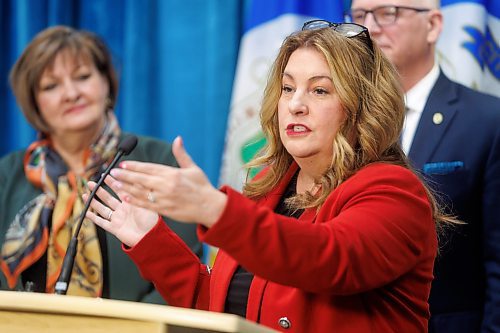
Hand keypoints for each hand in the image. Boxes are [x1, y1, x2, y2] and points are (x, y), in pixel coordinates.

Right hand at [83, 178, 158, 246]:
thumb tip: (136, 177)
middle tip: (90, 183)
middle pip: (108, 198)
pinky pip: (101, 222)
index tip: (105, 176)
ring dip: (93, 202)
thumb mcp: (146, 202)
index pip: (119, 190)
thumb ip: (139, 191)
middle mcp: (123, 210)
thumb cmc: (151, 221)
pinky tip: (86, 213)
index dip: (112, 183)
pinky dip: (93, 218)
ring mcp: (118, 219)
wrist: (150, 237)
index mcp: (131, 203)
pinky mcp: (114, 228)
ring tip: (85, 195)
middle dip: (98, 190)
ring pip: (102, 209)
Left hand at [108, 136, 226, 227]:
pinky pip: (146, 205)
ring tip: (115, 184)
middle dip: (125, 176)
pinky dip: (135, 201)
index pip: (149, 168)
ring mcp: (164, 198)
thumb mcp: (193, 168)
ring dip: (126, 188)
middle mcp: (166, 185)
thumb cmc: (202, 186)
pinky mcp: (164, 209)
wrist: (210, 207)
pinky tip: (125, 197)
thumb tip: (178, 138)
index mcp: (172, 174)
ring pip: (141, 192)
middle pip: (141, 179)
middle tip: (112, 173)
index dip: (134, 166)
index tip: (123, 164)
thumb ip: (182, 154)